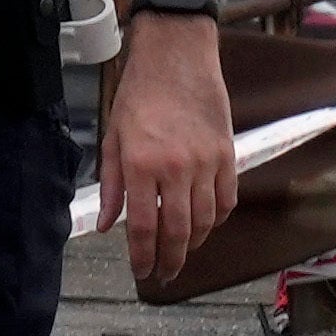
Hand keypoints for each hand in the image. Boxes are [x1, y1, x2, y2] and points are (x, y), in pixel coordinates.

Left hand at [103, 13, 236, 278]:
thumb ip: (111, 187)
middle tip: (165, 275)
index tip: (143, 273)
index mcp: (141, 167)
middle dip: (171, 260)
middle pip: (179, 231)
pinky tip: (205, 225)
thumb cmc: (139, 97)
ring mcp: (207, 162)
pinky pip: (227, 198)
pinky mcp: (228, 154)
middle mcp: (177, 169)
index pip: (144, 228)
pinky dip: (217, 218)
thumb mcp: (112, 140)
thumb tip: (108, 226)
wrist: (177, 60)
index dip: (144, 257)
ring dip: (194, 242)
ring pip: (206, 219)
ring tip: (181, 253)